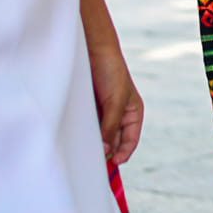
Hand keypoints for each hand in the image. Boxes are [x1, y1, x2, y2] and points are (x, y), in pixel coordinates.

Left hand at [90, 43, 143, 164]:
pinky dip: (85, 134)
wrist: (93, 49)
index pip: (130, 140)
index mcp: (133, 113)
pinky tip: (79, 139)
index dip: (123, 153)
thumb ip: (111, 126)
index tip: (114, 163)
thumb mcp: (115, 100)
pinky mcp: (89, 110)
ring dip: (95, 143)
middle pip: (114, 142)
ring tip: (87, 151)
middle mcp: (119, 116)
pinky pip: (88, 128)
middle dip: (107, 151)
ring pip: (100, 136)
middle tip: (96, 162)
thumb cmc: (111, 70)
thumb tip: (106, 151)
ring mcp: (103, 113)